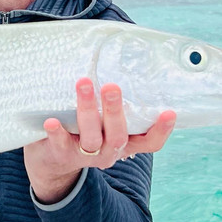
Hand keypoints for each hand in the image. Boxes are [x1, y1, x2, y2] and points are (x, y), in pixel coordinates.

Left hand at [24, 78, 175, 203]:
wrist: (51, 162)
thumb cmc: (84, 130)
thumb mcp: (103, 123)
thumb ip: (113, 103)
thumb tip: (120, 58)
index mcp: (124, 143)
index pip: (149, 143)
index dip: (161, 131)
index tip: (169, 112)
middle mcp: (109, 152)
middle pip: (118, 136)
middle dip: (115, 111)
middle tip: (111, 86)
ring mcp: (85, 155)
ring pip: (91, 136)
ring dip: (88, 109)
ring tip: (83, 83)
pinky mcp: (62, 155)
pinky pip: (60, 144)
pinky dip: (57, 133)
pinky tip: (52, 121)